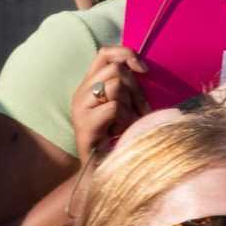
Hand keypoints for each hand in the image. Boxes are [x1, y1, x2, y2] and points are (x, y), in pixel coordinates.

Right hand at [69, 45, 148, 159]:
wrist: (101, 172)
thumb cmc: (118, 138)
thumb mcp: (125, 106)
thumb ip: (128, 87)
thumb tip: (144, 69)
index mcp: (89, 85)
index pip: (105, 53)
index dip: (126, 54)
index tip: (144, 70)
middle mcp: (81, 93)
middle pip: (116, 70)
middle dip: (136, 90)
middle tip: (140, 111)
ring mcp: (80, 108)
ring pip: (116, 86)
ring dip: (130, 106)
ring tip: (125, 123)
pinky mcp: (84, 124)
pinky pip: (115, 107)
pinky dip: (125, 120)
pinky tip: (120, 132)